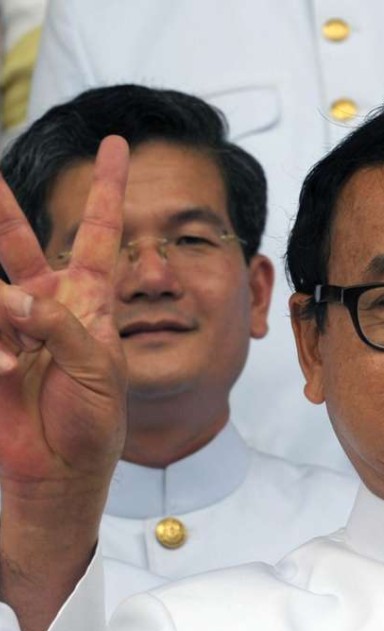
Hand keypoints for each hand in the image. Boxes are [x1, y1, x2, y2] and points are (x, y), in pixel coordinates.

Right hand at [0, 136, 128, 630]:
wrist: (59, 477)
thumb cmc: (93, 426)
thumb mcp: (99, 373)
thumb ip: (61, 328)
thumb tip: (13, 296)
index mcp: (91, 306)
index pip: (102, 236)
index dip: (110, 191)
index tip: (117, 145)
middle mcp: (50, 308)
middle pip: (23, 244)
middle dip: (3, 211)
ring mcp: (11, 330)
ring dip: (3, 313)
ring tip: (15, 365)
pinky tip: (6, 371)